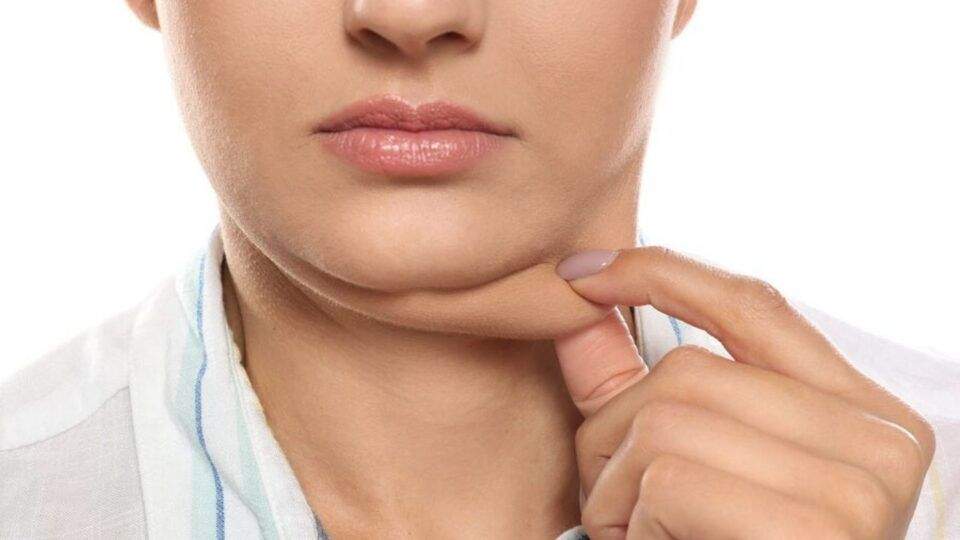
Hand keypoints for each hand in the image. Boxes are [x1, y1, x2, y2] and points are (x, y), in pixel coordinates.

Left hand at [553, 246, 935, 538]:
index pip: (754, 305)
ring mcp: (859, 487)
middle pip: (688, 370)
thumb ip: (629, 386)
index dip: (661, 274)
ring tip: (639, 530)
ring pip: (667, 416)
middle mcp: (880, 441)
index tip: (584, 274)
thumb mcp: (678, 465)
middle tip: (617, 499)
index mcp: (862, 415)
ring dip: (616, 483)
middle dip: (615, 431)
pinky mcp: (817, 530)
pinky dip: (632, 518)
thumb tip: (579, 304)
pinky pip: (669, 478)